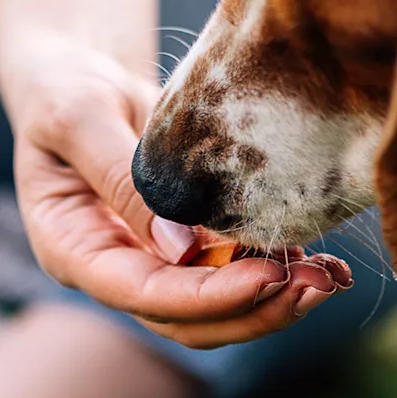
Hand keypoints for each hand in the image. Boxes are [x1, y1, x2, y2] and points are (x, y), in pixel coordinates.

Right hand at [7, 54, 349, 348]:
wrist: (80, 77)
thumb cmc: (66, 87)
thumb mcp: (78, 116)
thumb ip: (119, 176)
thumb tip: (180, 248)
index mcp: (73, 250)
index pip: (144, 295)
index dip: (209, 296)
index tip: (269, 275)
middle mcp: (114, 270)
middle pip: (187, 321)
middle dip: (255, 309)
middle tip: (318, 284)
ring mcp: (151, 264)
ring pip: (217, 311)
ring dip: (275, 301)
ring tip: (330, 277)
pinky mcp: (187, 248)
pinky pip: (233, 276)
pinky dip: (279, 273)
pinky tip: (324, 261)